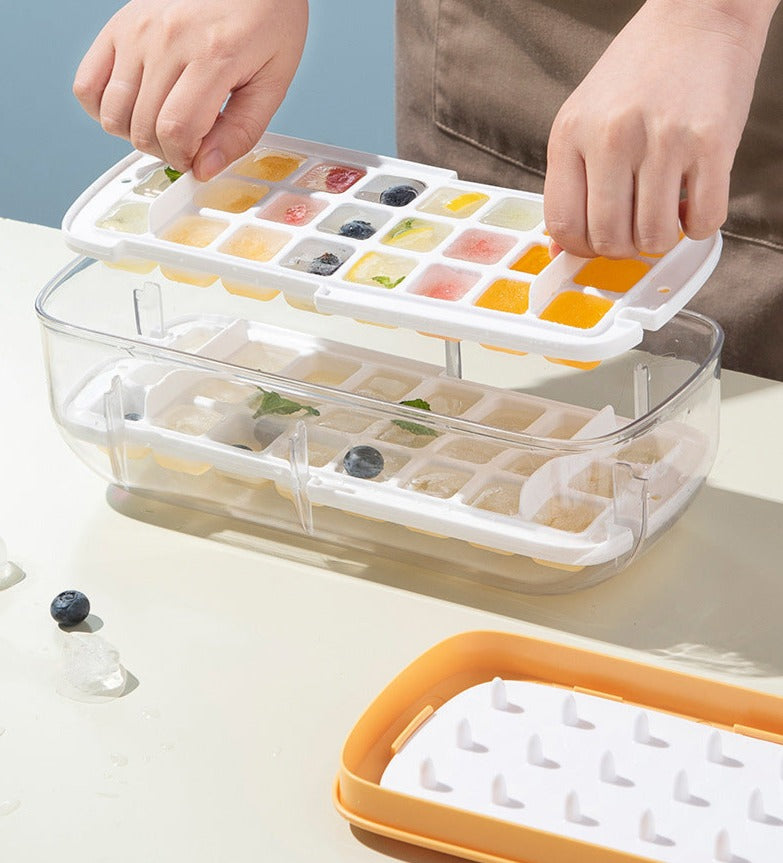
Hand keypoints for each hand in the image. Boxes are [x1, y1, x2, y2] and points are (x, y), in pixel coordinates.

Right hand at [73, 0, 307, 179]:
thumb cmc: (267, 21)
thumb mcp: (273, 82)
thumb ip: (241, 132)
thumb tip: (204, 169)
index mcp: (213, 56)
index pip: (176, 130)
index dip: (185, 159)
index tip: (198, 160)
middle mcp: (168, 40)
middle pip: (144, 128)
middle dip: (166, 153)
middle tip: (188, 145)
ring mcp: (137, 31)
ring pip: (113, 113)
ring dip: (137, 136)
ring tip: (164, 128)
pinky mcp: (118, 27)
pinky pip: (87, 84)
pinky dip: (103, 110)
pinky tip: (134, 110)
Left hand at [544, 0, 776, 257]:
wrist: (697, 15)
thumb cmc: (640, 71)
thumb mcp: (586, 119)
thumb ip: (571, 183)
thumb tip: (559, 252)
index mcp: (571, 133)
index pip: (562, 224)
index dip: (580, 248)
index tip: (595, 243)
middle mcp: (612, 137)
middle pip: (608, 239)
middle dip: (623, 248)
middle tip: (635, 228)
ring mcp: (662, 140)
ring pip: (654, 238)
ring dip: (661, 239)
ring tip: (665, 212)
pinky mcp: (711, 143)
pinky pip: (702, 220)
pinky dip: (698, 226)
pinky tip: (693, 203)